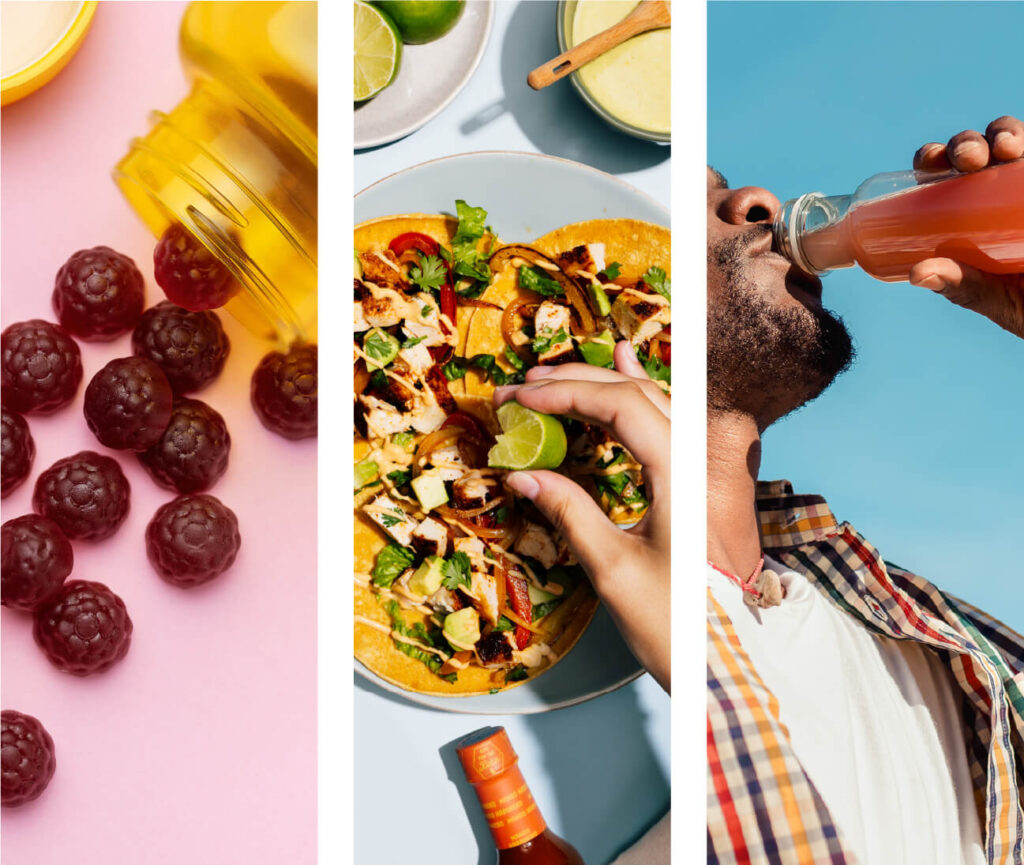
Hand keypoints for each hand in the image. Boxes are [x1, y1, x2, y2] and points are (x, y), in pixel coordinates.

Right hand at [493, 341, 671, 691]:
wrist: (720, 666)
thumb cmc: (672, 625)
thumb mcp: (612, 569)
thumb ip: (569, 512)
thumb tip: (521, 474)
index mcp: (681, 475)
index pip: (621, 408)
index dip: (565, 394)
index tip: (518, 399)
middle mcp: (696, 461)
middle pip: (635, 395)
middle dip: (574, 384)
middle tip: (520, 388)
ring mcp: (699, 471)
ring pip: (651, 403)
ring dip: (601, 386)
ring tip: (554, 378)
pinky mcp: (693, 484)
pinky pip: (664, 423)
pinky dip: (636, 397)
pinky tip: (627, 370)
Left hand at [909, 115, 1023, 337]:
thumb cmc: (1020, 300)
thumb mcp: (988, 295)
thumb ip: (958, 284)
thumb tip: (918, 274)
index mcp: (966, 207)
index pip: (943, 172)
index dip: (933, 157)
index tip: (930, 161)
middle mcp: (996, 187)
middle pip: (976, 149)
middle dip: (967, 143)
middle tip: (968, 158)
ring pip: (1012, 140)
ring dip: (1005, 132)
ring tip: (1005, 147)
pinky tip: (1023, 147)